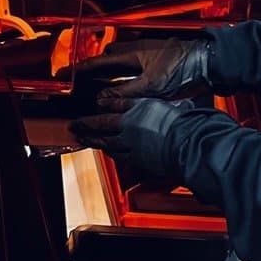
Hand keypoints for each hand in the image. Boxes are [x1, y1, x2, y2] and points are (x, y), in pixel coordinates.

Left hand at [69, 98, 193, 177]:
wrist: (185, 143)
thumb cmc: (186, 124)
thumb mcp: (179, 107)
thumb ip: (174, 106)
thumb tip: (185, 103)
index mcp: (142, 107)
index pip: (118, 102)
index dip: (106, 102)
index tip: (98, 102)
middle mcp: (132, 123)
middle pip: (103, 122)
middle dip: (86, 123)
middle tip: (74, 124)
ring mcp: (131, 142)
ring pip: (105, 141)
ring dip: (92, 139)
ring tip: (83, 138)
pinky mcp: (135, 158)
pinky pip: (117, 155)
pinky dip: (108, 152)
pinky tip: (105, 151)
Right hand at [72, 38, 212, 110]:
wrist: (210, 62)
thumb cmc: (183, 69)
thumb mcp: (151, 86)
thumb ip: (125, 93)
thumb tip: (100, 101)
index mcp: (131, 53)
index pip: (97, 63)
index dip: (79, 71)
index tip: (62, 76)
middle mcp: (137, 51)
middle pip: (108, 59)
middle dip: (93, 70)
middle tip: (80, 82)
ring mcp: (149, 55)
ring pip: (121, 62)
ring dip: (110, 74)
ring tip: (99, 87)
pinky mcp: (160, 62)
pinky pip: (134, 68)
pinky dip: (125, 78)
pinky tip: (126, 88)